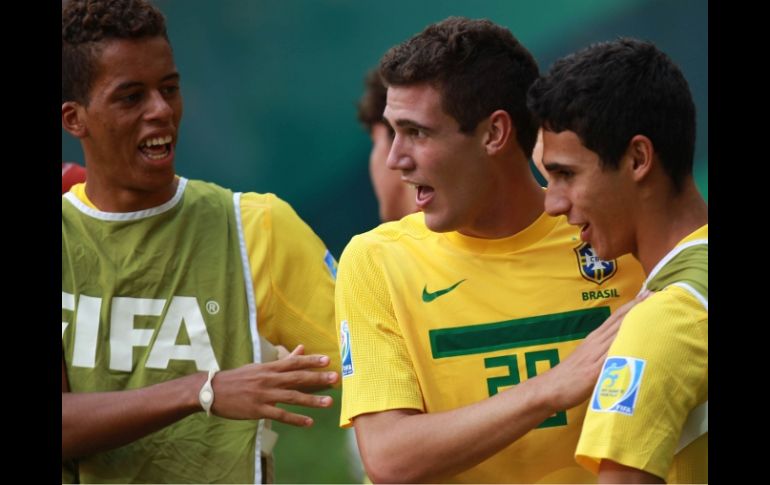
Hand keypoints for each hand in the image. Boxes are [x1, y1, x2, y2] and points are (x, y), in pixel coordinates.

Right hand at [209, 345, 338, 425]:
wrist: (212, 391)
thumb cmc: (239, 378)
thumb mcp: (260, 367)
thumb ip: (283, 360)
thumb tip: (301, 349)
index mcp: (269, 367)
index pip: (294, 362)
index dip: (311, 360)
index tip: (327, 359)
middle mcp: (268, 379)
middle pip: (297, 378)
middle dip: (317, 378)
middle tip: (335, 378)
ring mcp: (263, 395)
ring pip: (292, 397)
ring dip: (311, 400)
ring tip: (329, 402)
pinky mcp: (258, 410)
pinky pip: (280, 415)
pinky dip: (295, 419)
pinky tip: (309, 422)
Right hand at [539, 290, 651, 411]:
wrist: (550, 388)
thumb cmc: (568, 376)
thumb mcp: (585, 358)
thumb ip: (601, 351)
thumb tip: (618, 347)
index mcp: (594, 339)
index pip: (615, 318)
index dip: (631, 305)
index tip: (647, 294)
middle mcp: (596, 343)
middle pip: (620, 322)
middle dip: (638, 308)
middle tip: (655, 293)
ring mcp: (596, 356)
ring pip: (619, 334)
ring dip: (636, 322)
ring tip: (652, 310)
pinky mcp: (595, 371)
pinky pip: (613, 357)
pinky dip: (626, 347)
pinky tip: (640, 342)